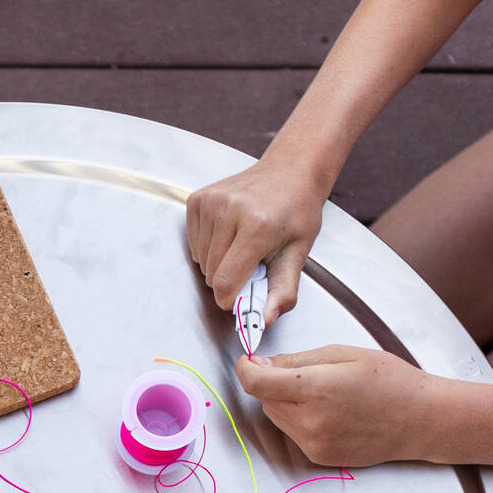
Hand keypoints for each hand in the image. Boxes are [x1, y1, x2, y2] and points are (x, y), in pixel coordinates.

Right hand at [186, 154, 326, 322]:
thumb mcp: (299, 253)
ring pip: (201, 261)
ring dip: (218, 263)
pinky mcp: (198, 199)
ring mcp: (211, 202)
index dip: (230, 298)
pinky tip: (229, 234)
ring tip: (241, 244)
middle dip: (229, 278)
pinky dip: (208, 247)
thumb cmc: (296, 212)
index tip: (242, 295)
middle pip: (212, 274)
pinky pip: (194, 243)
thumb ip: (283, 291)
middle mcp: (230, 209)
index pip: (225, 281)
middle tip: (252, 261)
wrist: (289, 172)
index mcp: (258, 226)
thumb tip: (264, 320)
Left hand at [236, 346, 475, 468]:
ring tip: (323, 392)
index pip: (257, 383)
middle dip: (273, 384)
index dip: (247, 369)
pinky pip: (294, 434)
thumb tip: (261, 365)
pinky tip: (330, 411)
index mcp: (317, 389)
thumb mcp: (344, 354)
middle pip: (264, 400)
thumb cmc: (391, 381)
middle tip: (304, 372)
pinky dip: (301, 419)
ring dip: (285, 402)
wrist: (421, 420)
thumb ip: (297, 360)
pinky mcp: (320, 457)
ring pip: (277, 417)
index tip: (249, 361)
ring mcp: (315, 444)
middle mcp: (311, 422)